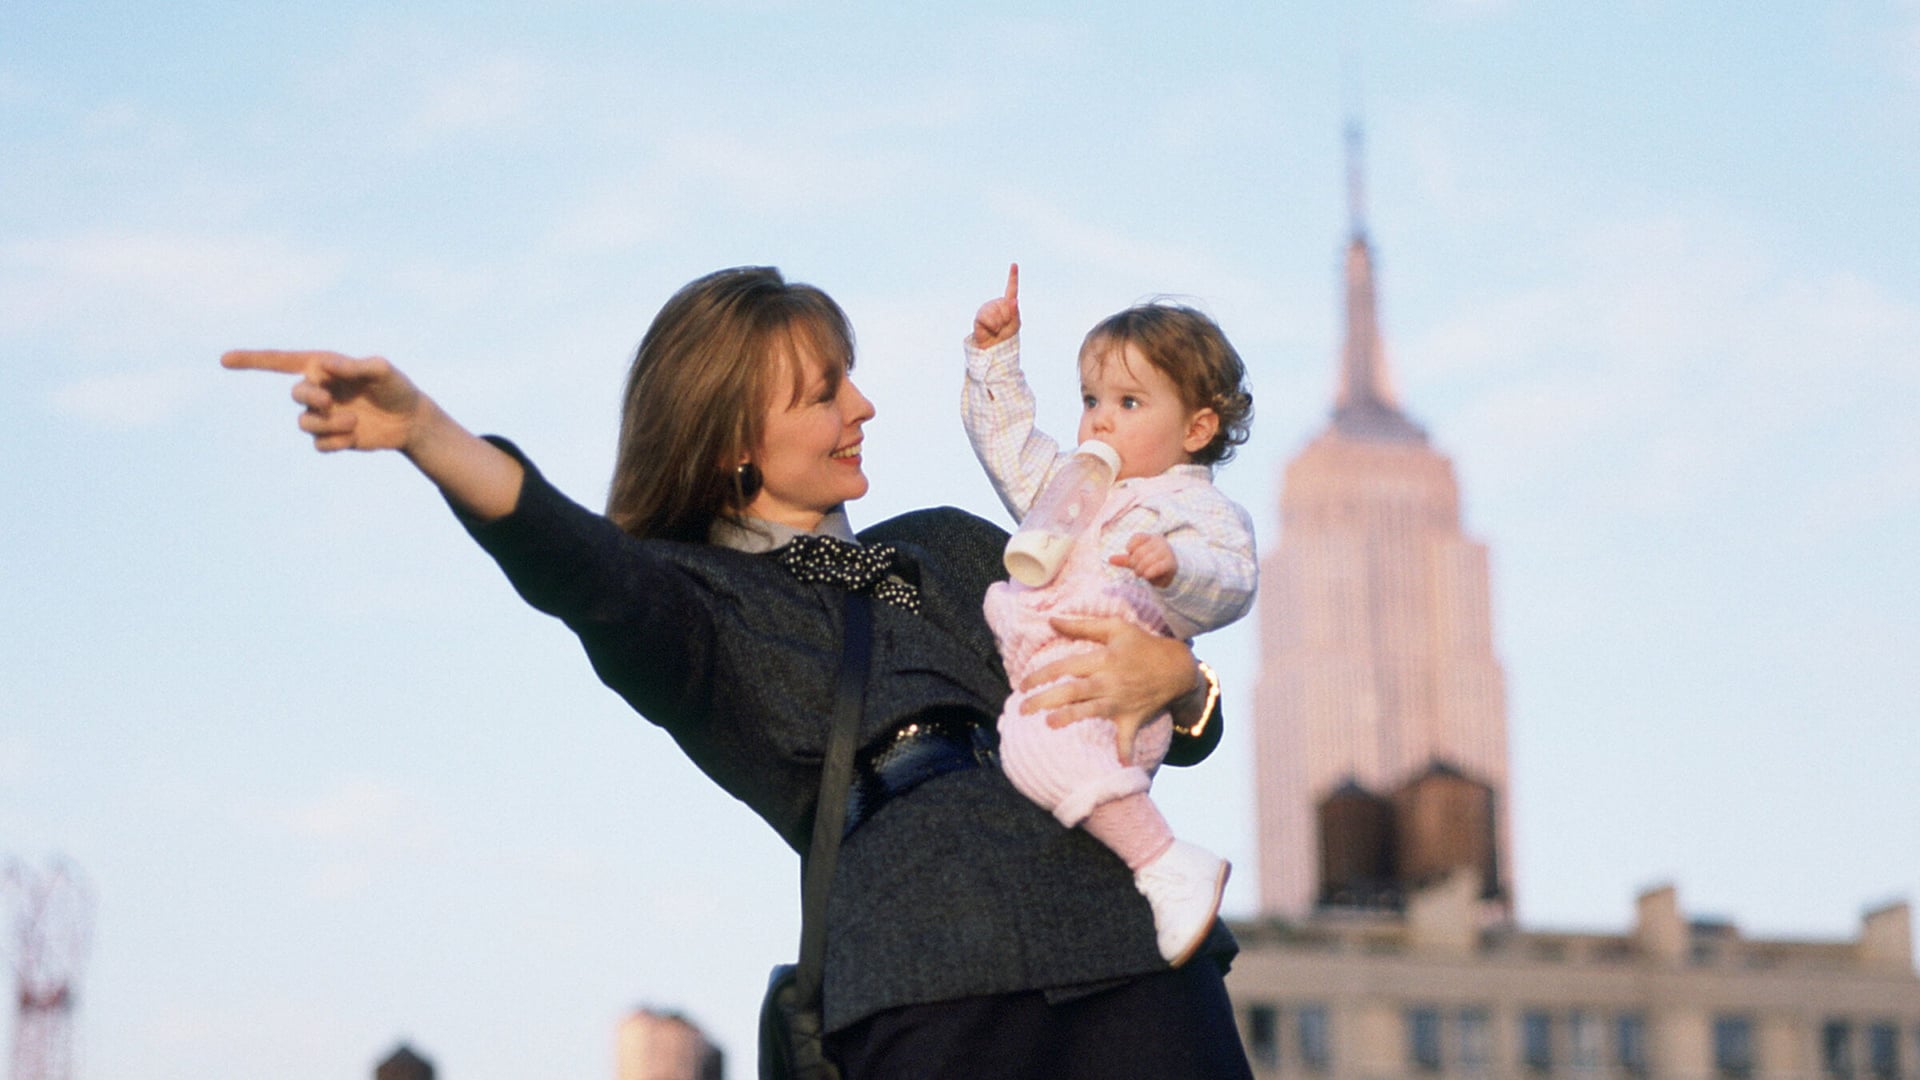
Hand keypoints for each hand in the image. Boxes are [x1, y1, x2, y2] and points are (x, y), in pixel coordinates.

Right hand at [221, 350, 425, 452]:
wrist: (410, 420)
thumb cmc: (397, 388)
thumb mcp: (383, 371)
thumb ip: (356, 366)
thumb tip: (326, 365)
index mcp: (324, 367)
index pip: (281, 361)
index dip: (252, 360)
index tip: (224, 360)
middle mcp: (319, 390)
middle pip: (296, 395)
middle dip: (310, 398)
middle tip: (329, 401)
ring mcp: (323, 415)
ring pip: (305, 423)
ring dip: (328, 424)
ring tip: (354, 421)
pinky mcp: (332, 438)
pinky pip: (319, 445)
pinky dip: (335, 442)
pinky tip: (354, 438)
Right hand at [971, 263, 1020, 347]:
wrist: (994, 346)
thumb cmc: (1006, 335)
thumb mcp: (1015, 324)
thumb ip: (1015, 312)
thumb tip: (1014, 300)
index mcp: (1008, 303)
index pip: (1011, 288)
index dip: (1013, 276)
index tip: (1014, 264)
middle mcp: (997, 303)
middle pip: (1006, 305)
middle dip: (1007, 318)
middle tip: (1003, 325)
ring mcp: (988, 308)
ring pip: (997, 312)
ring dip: (999, 324)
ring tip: (996, 328)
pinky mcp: (980, 315)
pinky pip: (988, 318)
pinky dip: (992, 326)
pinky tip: (990, 329)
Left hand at [1019, 616, 1196, 761]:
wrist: (1177, 667)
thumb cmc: (1143, 645)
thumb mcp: (1116, 627)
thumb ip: (1082, 625)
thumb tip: (1051, 620)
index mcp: (1102, 659)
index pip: (1064, 667)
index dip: (1041, 675)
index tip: (1022, 685)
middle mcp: (1108, 682)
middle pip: (1072, 691)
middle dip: (1045, 699)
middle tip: (1022, 708)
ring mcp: (1121, 701)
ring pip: (1090, 711)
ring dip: (1071, 718)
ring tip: (1049, 724)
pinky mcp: (1132, 717)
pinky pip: (1127, 737)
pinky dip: (1124, 751)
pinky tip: (1119, 765)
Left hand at [1111, 533, 1176, 587]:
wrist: (1174, 571)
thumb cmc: (1153, 563)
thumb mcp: (1139, 559)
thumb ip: (1126, 559)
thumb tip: (1110, 559)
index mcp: (1151, 538)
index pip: (1137, 537)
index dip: (1130, 546)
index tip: (1130, 553)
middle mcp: (1160, 543)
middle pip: (1140, 551)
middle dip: (1134, 563)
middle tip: (1135, 570)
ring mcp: (1166, 552)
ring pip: (1148, 560)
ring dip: (1141, 569)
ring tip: (1141, 574)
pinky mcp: (1170, 564)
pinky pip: (1158, 567)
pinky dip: (1149, 573)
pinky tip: (1147, 576)